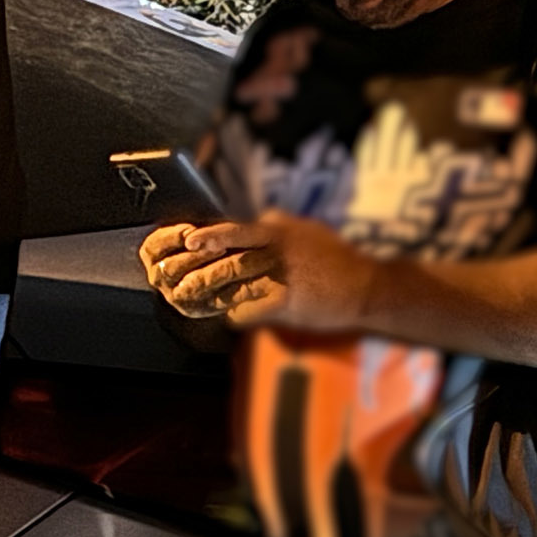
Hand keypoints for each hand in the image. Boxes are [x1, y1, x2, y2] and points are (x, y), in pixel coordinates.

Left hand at [149, 214, 380, 330]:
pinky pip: (250, 308)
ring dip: (204, 292)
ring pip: (230, 281)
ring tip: (182, 298)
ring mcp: (280, 274)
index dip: (202, 238)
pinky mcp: (287, 301)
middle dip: (192, 267)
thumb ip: (276, 225)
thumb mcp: (303, 230)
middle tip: (167, 277)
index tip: (180, 242)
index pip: (229, 230)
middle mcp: (274, 248)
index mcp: (273, 230)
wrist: (368, 287)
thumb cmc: (333, 260)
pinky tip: (222, 319)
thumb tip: (260, 217)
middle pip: (222, 255)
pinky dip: (233, 314)